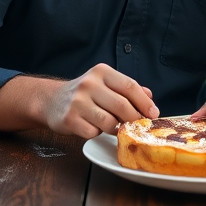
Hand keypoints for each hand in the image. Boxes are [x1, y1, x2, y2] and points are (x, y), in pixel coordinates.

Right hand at [43, 63, 158, 139]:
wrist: (52, 100)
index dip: (144, 102)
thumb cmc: (85, 93)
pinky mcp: (69, 119)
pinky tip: (93, 127)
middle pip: (121, 105)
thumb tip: (150, 97)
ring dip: (115, 128)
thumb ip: (127, 89)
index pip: (130, 86)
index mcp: (102, 72)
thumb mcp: (105, 84)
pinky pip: (93, 132)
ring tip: (113, 126)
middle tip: (139, 126)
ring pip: (109, 122)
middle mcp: (89, 84)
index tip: (154, 114)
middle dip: (134, 119)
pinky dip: (98, 133)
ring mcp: (78, 102)